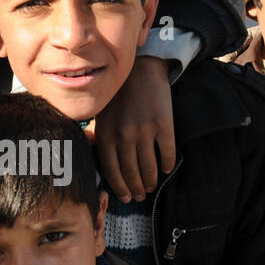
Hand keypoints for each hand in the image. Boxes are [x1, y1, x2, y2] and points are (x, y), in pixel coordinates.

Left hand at [89, 57, 175, 202]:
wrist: (142, 67)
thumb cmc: (118, 92)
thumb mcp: (101, 113)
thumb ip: (98, 135)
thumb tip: (96, 158)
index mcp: (106, 135)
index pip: (111, 171)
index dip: (119, 187)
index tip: (126, 197)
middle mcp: (124, 136)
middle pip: (131, 172)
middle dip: (136, 188)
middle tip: (140, 196)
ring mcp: (144, 131)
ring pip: (149, 166)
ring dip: (150, 180)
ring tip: (152, 186)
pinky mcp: (164, 124)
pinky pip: (167, 152)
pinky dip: (167, 165)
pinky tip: (167, 169)